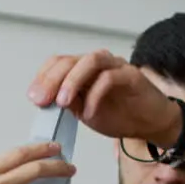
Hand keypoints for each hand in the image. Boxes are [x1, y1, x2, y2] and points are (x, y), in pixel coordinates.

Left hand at [27, 50, 180, 143]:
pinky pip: (110, 78)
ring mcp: (116, 67)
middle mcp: (98, 64)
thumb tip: (45, 100)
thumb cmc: (120, 115)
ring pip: (90, 61)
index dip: (43, 77)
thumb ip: (68, 103)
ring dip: (72, 81)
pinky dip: (95, 95)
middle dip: (52, 79)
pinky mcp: (132, 76)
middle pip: (70, 60)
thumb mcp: (85, 112)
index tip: (34, 97)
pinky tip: (89, 113)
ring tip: (63, 102)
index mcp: (84, 71)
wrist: (150, 123)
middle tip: (42, 99)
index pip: (58, 62)